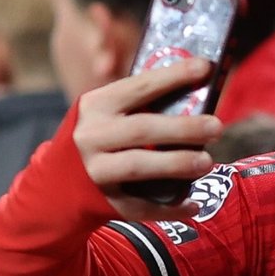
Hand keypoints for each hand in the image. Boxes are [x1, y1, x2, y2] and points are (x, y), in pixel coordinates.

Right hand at [70, 59, 223, 220]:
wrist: (58, 182)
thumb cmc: (99, 138)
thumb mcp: (106, 114)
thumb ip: (142, 105)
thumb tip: (200, 92)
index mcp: (96, 106)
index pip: (139, 87)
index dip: (173, 77)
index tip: (204, 67)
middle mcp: (91, 136)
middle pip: (143, 128)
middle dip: (183, 127)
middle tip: (217, 127)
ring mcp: (96, 170)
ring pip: (140, 166)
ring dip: (177, 164)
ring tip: (207, 162)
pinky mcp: (104, 201)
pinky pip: (141, 206)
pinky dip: (170, 208)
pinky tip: (195, 205)